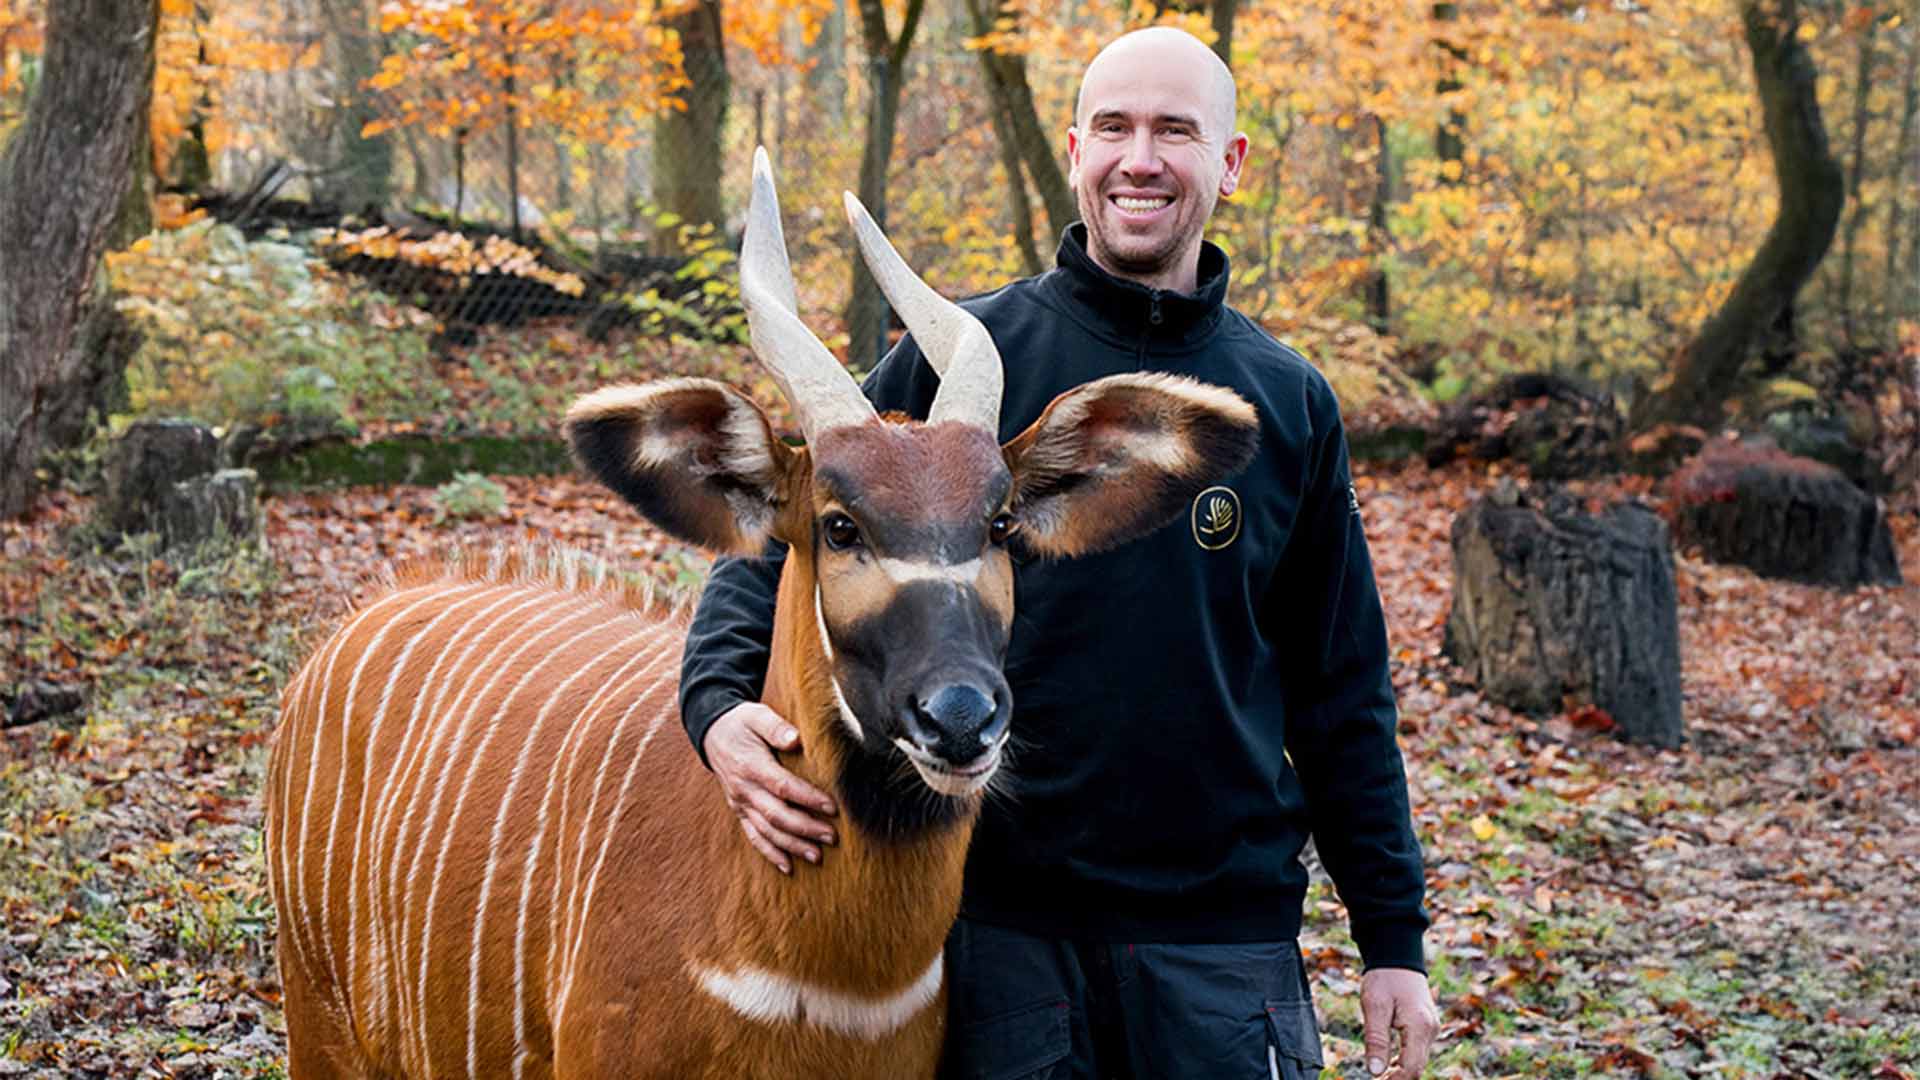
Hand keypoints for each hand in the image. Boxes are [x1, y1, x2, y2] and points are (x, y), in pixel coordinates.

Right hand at [704, 702, 836, 873]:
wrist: (712, 733)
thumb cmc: (742, 723)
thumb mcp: (756, 715)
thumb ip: (775, 727)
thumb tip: (795, 739)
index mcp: (751, 765)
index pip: (782, 786)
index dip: (807, 798)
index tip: (832, 807)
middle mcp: (744, 789)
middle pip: (776, 815)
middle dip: (805, 828)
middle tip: (831, 836)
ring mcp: (740, 803)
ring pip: (766, 831)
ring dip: (792, 846)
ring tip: (817, 856)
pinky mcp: (739, 811)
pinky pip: (753, 836)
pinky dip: (770, 853)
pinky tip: (788, 867)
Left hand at [1360, 967, 1437, 1077]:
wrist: (1399, 958)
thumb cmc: (1385, 978)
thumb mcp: (1374, 1006)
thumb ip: (1376, 1040)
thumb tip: (1375, 1071)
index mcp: (1419, 1026)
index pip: (1411, 1068)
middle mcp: (1430, 1030)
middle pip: (1416, 1067)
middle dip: (1396, 1078)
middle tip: (1374, 1079)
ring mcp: (1431, 1029)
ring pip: (1417, 1061)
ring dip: (1399, 1071)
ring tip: (1378, 1076)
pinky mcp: (1426, 1028)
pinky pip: (1417, 1051)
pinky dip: (1403, 1060)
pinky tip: (1386, 1064)